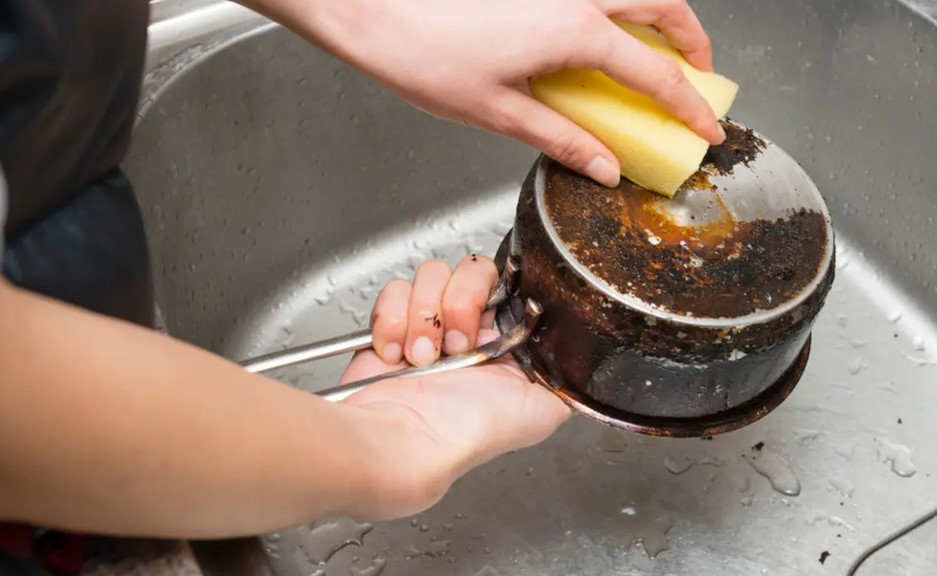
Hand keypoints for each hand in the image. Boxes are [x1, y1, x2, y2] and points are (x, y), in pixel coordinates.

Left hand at [279, 0, 723, 187]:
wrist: (373, 7)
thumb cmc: (423, 54)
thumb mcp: (499, 112)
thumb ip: (561, 138)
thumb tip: (604, 166)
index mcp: (576, 32)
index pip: (655, 74)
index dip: (688, 106)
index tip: (707, 127)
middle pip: (663, 6)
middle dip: (692, 40)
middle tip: (699, 73)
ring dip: (660, 14)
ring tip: (660, 48)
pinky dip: (619, 6)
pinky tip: (603, 31)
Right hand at [337, 256, 569, 519]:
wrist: (411, 440)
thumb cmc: (470, 432)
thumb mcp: (544, 410)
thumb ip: (566, 375)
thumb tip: (577, 356)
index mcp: (504, 341)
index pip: (509, 284)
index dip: (496, 295)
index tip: (487, 322)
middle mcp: (468, 329)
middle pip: (471, 270)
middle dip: (460, 303)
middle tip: (456, 345)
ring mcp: (428, 324)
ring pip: (431, 275)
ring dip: (424, 315)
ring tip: (422, 357)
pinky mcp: (390, 325)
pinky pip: (394, 291)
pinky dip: (392, 321)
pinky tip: (396, 355)